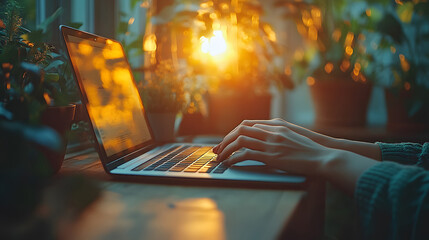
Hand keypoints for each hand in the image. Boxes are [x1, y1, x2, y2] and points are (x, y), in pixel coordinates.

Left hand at [214, 118, 380, 160]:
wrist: (324, 156)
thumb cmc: (310, 149)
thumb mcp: (292, 137)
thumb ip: (278, 135)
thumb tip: (264, 141)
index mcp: (276, 125)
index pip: (247, 124)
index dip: (233, 132)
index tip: (225, 140)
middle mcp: (271, 131)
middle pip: (240, 130)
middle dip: (225, 139)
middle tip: (216, 149)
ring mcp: (271, 143)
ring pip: (240, 141)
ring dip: (227, 149)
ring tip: (220, 158)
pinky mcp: (272, 156)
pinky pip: (246, 154)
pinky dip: (235, 158)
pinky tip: (230, 163)